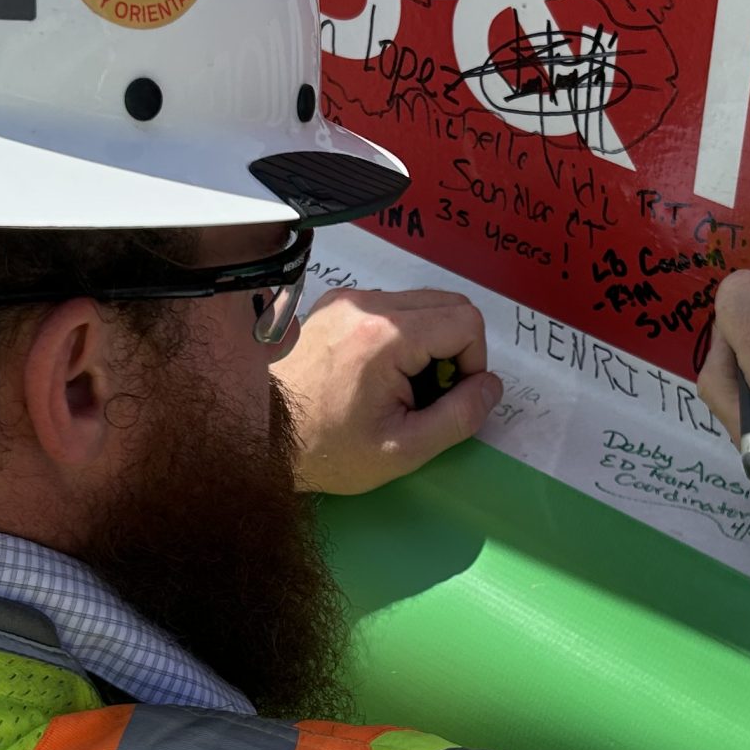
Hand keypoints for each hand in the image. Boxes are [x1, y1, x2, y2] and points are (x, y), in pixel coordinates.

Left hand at [273, 289, 504, 494]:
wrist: (258, 437)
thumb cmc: (327, 449)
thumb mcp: (404, 449)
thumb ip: (459, 417)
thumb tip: (491, 387)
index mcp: (386, 335)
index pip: (466, 321)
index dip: (475, 361)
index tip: (452, 395)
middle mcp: (367, 303)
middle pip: (447, 303)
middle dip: (455, 348)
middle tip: (430, 392)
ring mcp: (347, 300)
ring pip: (419, 302)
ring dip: (427, 341)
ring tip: (400, 386)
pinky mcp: (333, 305)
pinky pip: (388, 307)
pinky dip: (399, 335)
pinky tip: (376, 374)